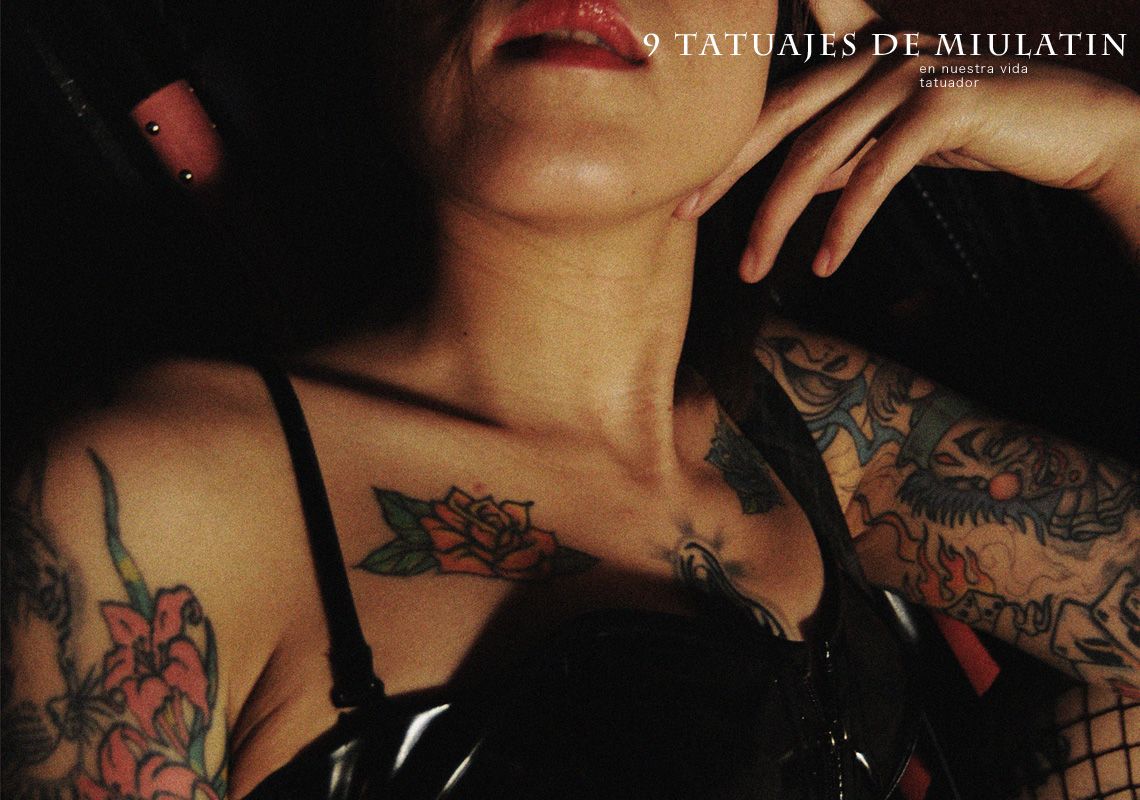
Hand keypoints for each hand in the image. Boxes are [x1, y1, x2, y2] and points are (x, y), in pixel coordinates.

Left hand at [675, 37, 1139, 280]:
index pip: (776, 100)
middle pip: (779, 118)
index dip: (725, 142)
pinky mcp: (944, 101)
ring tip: (752, 269)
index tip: (685, 192)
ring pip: (819, 151)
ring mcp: (909, 70)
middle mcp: (875, 52)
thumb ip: (846, 152)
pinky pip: (875, 171)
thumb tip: (795, 183)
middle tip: (683, 217)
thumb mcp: (896, 143)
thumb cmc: (978, 134)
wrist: (1072, 129)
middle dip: (725, 172)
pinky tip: (822, 262)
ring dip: (776, 217)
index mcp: (857, 57)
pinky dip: (843, 222)